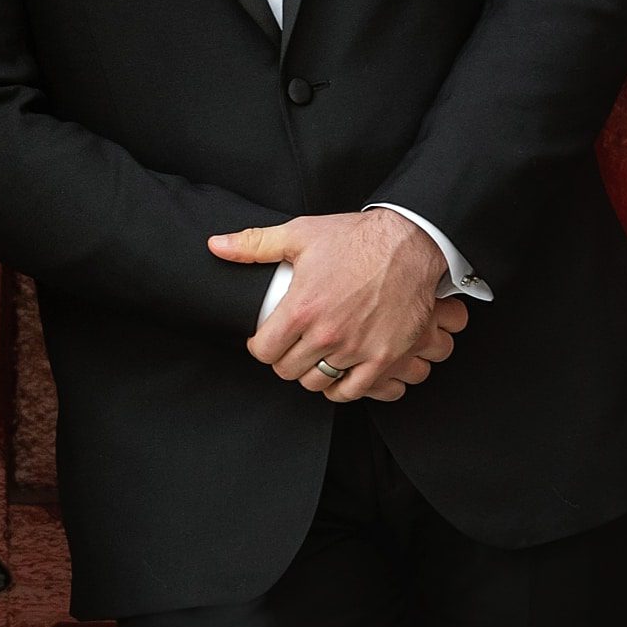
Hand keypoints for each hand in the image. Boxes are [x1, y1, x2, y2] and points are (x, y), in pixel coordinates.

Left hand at [207, 210, 471, 401]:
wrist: (411, 243)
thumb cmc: (356, 238)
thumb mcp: (301, 234)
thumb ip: (255, 244)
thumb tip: (216, 247)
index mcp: (302, 308)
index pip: (264, 352)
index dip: (260, 347)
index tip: (265, 341)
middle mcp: (327, 334)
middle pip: (288, 370)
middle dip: (284, 360)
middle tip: (291, 347)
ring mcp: (357, 349)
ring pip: (318, 382)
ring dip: (312, 373)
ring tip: (314, 358)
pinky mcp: (384, 358)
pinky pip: (353, 392)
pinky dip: (341, 388)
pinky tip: (338, 374)